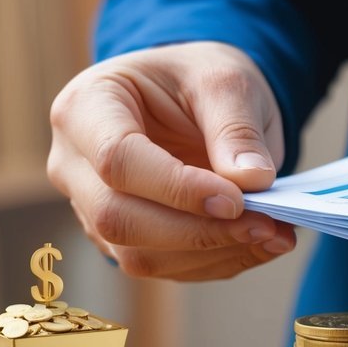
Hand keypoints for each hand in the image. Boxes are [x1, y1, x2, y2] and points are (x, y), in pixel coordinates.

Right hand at [48, 42, 296, 279]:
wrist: (191, 97)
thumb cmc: (198, 79)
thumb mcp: (225, 80)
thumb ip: (236, 128)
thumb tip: (253, 182)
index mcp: (85, 106)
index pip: (118, 160)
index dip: (176, 188)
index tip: (236, 199)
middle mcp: (73, 163)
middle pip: (117, 217)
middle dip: (197, 231)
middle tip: (266, 225)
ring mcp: (90, 207)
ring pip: (136, 255)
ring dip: (210, 254)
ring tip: (274, 235)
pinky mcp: (119, 240)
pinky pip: (161, 267)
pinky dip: (215, 262)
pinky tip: (257, 243)